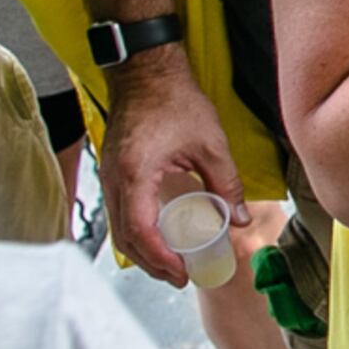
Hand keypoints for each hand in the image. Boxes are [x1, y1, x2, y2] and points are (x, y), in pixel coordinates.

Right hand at [95, 52, 244, 285]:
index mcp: (135, 175)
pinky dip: (137, 231)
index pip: (141, 231)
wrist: (146, 71)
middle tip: (180, 277)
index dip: (161, 258)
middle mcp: (114, 180)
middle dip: (152, 263)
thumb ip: (226, 184)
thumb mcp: (210, 144)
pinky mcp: (112, 171)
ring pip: (119, 228)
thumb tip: (239, 218)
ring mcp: (109, 176)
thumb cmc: (173, 99)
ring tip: (171, 264)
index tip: (182, 273)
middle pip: (126, 238)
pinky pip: (120, 212)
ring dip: (143, 250)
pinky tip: (158, 236)